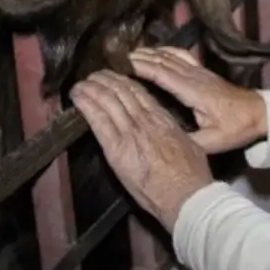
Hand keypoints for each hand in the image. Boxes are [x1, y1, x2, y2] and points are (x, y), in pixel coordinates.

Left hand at [70, 70, 212, 230]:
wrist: (185, 194)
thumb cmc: (191, 175)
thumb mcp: (188, 143)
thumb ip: (172, 132)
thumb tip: (167, 130)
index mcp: (163, 118)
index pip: (139, 93)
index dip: (123, 81)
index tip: (113, 76)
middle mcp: (145, 120)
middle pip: (121, 92)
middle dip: (105, 80)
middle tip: (93, 74)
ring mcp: (130, 133)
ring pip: (108, 101)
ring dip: (92, 88)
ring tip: (81, 83)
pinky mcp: (116, 149)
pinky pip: (98, 120)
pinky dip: (86, 105)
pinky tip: (77, 97)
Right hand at [129, 46, 267, 153]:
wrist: (259, 114)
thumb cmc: (236, 128)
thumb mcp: (213, 141)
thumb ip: (190, 140)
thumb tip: (165, 141)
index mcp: (194, 92)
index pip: (163, 75)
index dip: (142, 68)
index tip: (121, 66)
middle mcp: (195, 77)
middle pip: (163, 61)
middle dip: (139, 58)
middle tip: (115, 59)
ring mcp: (200, 72)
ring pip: (171, 56)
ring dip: (150, 53)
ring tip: (128, 54)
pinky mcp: (204, 71)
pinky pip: (182, 55)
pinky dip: (166, 50)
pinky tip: (155, 51)